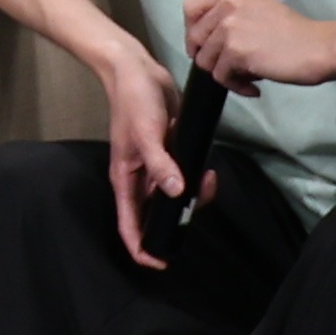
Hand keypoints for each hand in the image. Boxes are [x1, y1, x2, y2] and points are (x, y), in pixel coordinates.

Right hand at [93, 44, 203, 271]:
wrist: (138, 71)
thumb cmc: (134, 103)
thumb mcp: (146, 133)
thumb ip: (161, 164)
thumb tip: (176, 193)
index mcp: (126, 178)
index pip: (128, 224)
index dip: (141, 248)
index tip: (160, 264)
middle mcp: (140, 178)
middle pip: (158, 214)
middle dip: (181, 216)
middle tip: (201, 197)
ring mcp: (157, 167)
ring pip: (176, 197)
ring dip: (196, 195)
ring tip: (209, 176)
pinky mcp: (171, 154)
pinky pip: (186, 178)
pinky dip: (199, 179)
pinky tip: (207, 167)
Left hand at [184, 0, 335, 90]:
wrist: (320, 47)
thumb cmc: (293, 33)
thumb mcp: (257, 9)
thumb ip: (230, 16)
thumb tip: (204, 41)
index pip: (191, 9)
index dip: (193, 31)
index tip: (205, 46)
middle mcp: (227, 3)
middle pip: (195, 38)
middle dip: (209, 57)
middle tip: (230, 67)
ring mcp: (230, 26)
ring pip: (206, 60)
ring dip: (225, 74)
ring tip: (248, 77)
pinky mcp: (236, 51)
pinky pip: (221, 76)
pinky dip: (236, 86)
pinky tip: (255, 88)